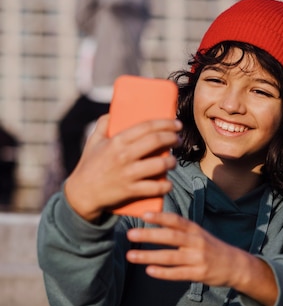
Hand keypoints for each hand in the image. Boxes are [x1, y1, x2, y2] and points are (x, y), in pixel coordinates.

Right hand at [64, 115, 181, 221]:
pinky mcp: (131, 191)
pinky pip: (155, 188)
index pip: (146, 127)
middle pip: (156, 142)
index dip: (165, 123)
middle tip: (177, 139)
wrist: (82, 194)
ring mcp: (128, 174)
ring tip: (173, 161)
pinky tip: (168, 183)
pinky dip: (166, 185)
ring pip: (159, 165)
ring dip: (171, 162)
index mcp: (117, 141)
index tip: (176, 124)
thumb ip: (103, 124)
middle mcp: (124, 156)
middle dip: (172, 138)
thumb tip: (114, 111)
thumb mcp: (93, 141)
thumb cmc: (89, 165)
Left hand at [126, 212, 278, 305]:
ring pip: (170, 257)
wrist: (235, 265)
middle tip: (130, 234)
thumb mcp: (199, 234)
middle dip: (149, 235)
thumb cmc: (211, 248)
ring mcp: (198, 259)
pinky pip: (178, 273)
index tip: (144, 214)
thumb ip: (180, 228)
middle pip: (171, 237)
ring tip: (131, 256)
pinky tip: (149, 271)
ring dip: (149, 256)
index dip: (160, 217)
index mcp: (195, 230)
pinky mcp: (199, 274)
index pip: (176, 221)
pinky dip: (163, 272)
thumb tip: (155, 218)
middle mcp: (197, 242)